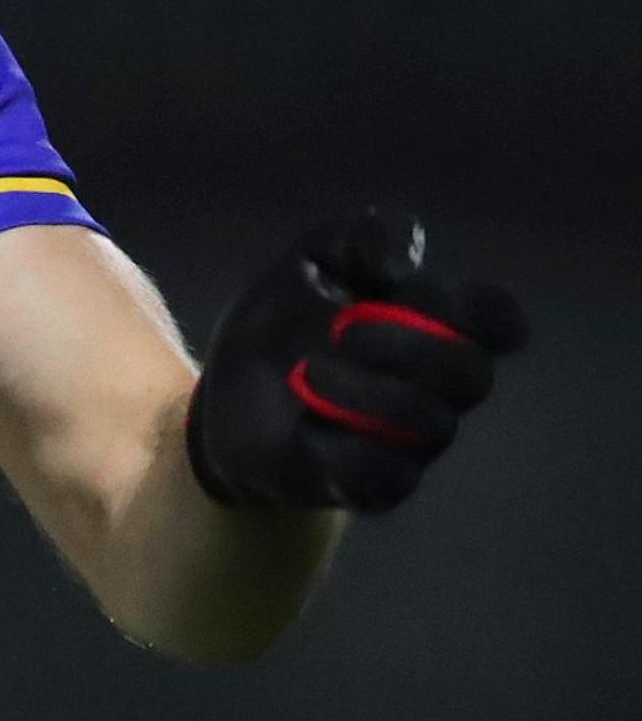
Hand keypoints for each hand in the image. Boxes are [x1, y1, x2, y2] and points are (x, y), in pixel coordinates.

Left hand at [186, 208, 526, 512]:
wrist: (223, 393)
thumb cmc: (283, 322)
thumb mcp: (310, 260)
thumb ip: (362, 236)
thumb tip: (401, 260)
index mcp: (437, 326)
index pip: (498, 319)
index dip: (476, 307)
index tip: (412, 291)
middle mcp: (438, 388)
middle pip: (472, 373)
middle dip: (410, 345)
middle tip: (341, 329)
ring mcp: (410, 441)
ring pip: (432, 425)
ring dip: (363, 391)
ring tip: (302, 372)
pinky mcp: (371, 484)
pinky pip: (386, 477)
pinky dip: (344, 450)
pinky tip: (304, 426)